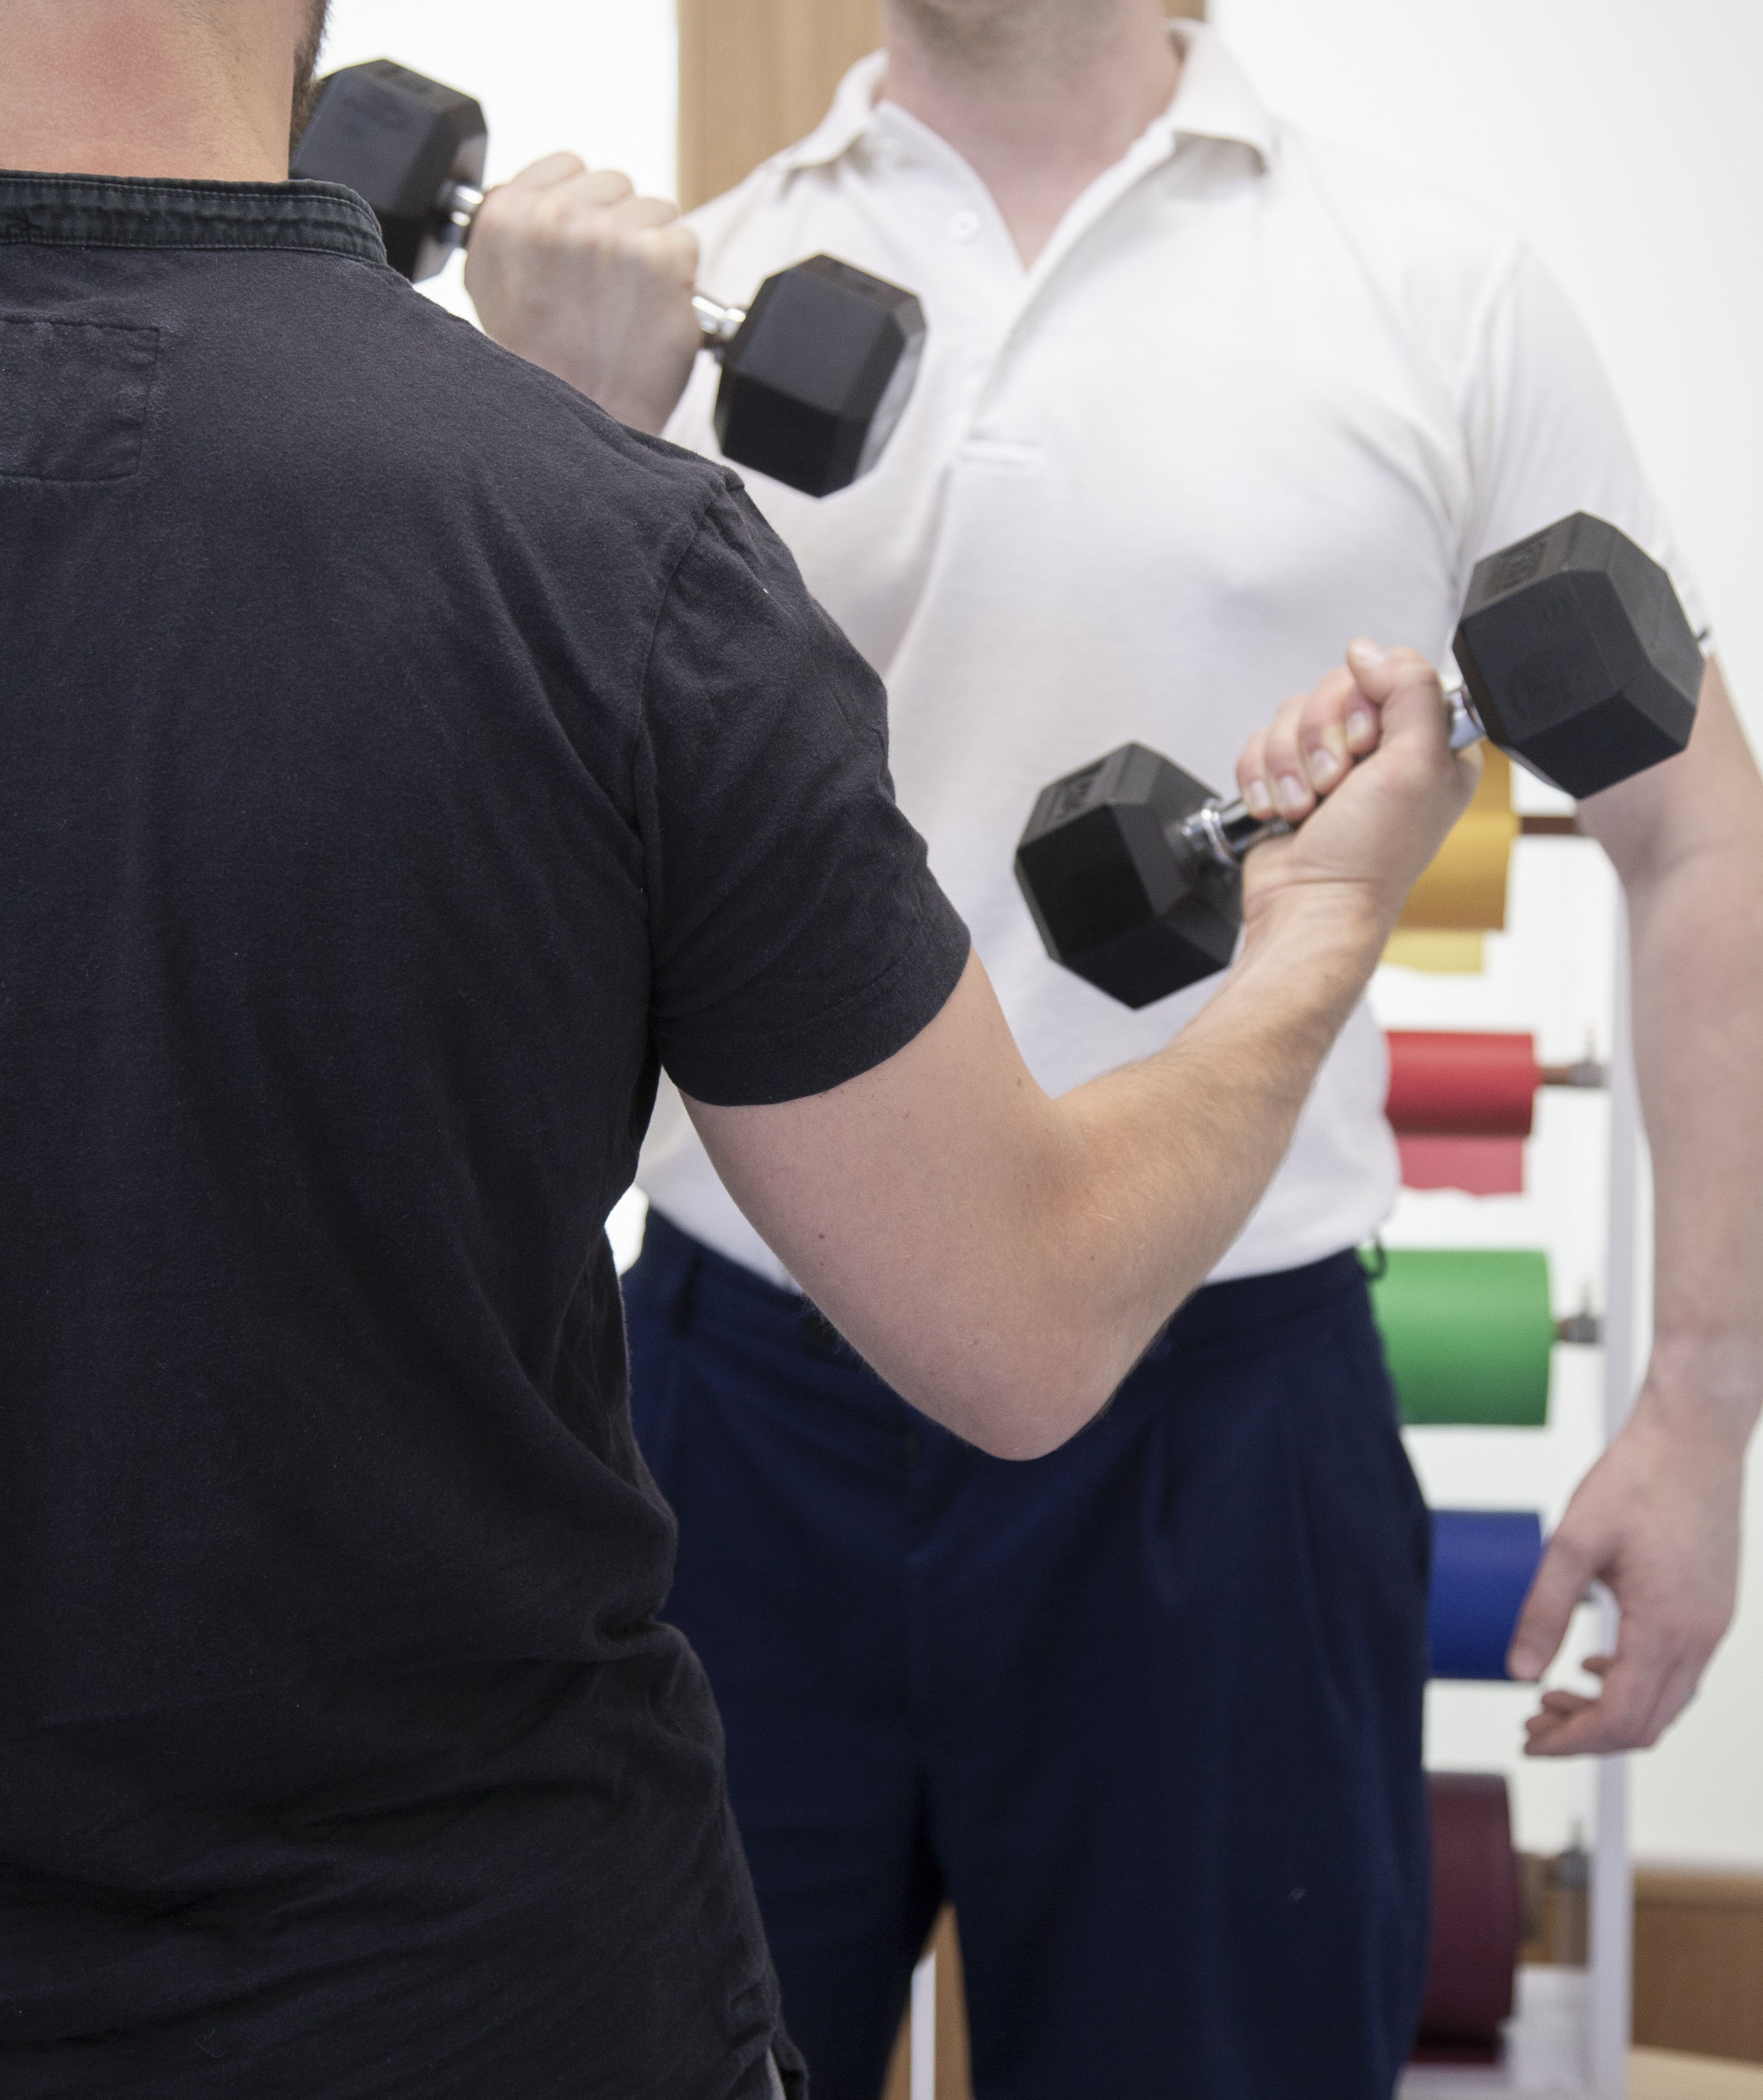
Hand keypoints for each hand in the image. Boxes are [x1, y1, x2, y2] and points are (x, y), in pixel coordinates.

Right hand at [464, 154, 702, 433]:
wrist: (575, 434)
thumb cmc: (544, 371)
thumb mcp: (495, 287)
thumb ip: (520, 229)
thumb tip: (552, 195)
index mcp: (504, 216)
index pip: (568, 167)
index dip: (584, 212)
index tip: (582, 258)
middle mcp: (552, 217)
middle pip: (615, 186)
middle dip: (618, 233)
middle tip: (604, 296)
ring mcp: (607, 234)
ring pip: (655, 211)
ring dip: (651, 256)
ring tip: (625, 310)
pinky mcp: (658, 257)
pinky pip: (685, 243)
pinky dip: (679, 280)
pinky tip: (649, 317)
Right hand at [1233, 641, 1480, 946]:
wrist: (1309, 906)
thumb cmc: (1368, 858)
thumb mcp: (1416, 764)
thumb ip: (1409, 689)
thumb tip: (1370, 650)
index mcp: (1431, 744)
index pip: (1393, 672)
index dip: (1369, 701)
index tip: (1369, 744)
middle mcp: (1384, 752)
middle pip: (1337, 689)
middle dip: (1323, 737)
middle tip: (1337, 782)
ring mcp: (1334, 765)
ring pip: (1293, 714)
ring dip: (1291, 763)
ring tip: (1307, 805)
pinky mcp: (1290, 777)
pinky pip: (1261, 743)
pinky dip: (1264, 778)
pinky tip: (1281, 811)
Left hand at [1509, 1372, 1745, 1753]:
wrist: (1695, 1437)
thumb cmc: (1637, 1479)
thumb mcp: (1573, 1543)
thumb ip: (1544, 1611)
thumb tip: (1518, 1673)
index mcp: (1666, 1628)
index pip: (1621, 1718)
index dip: (1572, 1740)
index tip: (1529, 1740)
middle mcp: (1700, 1637)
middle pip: (1645, 1723)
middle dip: (1587, 1734)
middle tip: (1533, 1722)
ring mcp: (1712, 1625)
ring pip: (1665, 1703)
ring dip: (1611, 1710)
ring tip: (1555, 1695)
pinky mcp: (1712, 1609)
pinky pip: (1678, 1672)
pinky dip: (1636, 1683)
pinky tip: (1598, 1662)